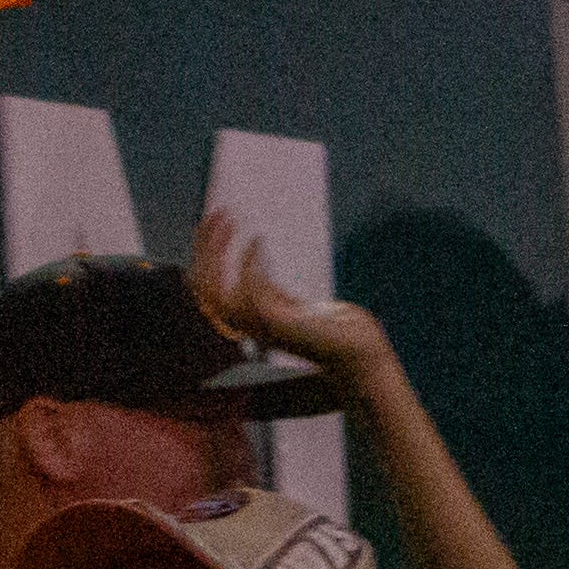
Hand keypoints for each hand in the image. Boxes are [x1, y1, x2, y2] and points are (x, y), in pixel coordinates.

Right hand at [190, 201, 386, 383]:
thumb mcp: (298, 306)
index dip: (206, 254)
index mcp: (252, 321)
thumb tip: (258, 259)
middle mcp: (250, 327)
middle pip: (204, 290)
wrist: (364, 356)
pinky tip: (258, 241)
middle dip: (205, 248)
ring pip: (216, 293)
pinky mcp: (278, 325)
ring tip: (229, 220)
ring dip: (217, 252)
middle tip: (218, 212)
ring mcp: (261, 328)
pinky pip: (249, 293)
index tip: (216, 220)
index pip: (211, 289)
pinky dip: (248, 264)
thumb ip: (275, 292)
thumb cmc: (340, 331)